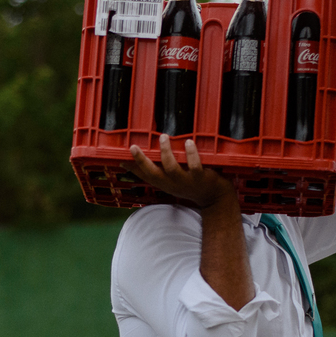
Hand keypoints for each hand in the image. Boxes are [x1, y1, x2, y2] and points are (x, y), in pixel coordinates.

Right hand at [121, 134, 236, 208]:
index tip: (120, 158)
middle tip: (132, 147)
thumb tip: (147, 163)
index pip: (144, 175)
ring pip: (171, 168)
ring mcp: (185, 181)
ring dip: (166, 152)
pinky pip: (195, 166)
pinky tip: (188, 143)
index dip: (132, 168)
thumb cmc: (192, 186)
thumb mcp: (173, 183)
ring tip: (162, 137)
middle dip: (141, 160)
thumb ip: (160, 172)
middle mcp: (172, 183)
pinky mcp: (200, 177)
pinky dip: (191, 154)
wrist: (215, 199)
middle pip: (153, 173)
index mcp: (164, 183)